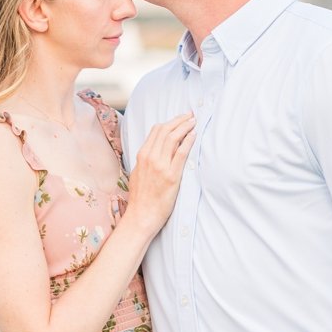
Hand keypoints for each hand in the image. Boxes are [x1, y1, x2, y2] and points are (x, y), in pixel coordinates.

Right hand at [125, 113, 195, 231]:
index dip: (170, 121)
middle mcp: (150, 157)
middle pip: (166, 130)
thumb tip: (155, 150)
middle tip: (190, 115)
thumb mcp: (137, 173)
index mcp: (142, 155)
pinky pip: (181, 153)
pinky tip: (194, 136)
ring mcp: (160, 166)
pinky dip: (188, 142)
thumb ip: (146, 160)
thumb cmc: (140, 198)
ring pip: (173, 138)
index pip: (156, 130)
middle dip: (180, 120)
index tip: (180, 118)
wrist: (141, 215)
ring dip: (185, 127)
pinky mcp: (171, 176)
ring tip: (194, 122)